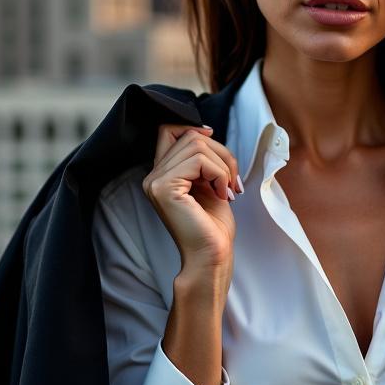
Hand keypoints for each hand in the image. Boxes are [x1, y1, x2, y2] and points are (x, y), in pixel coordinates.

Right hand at [141, 123, 239, 278]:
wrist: (211, 256)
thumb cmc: (212, 226)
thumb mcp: (208, 182)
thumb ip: (201, 158)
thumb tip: (204, 131)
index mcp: (161, 174)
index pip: (168, 130)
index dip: (193, 128)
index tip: (214, 141)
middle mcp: (153, 176)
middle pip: (190, 135)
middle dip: (221, 153)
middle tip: (231, 181)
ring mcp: (155, 181)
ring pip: (197, 144)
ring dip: (222, 165)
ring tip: (226, 190)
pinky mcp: (165, 187)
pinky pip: (199, 160)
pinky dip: (219, 174)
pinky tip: (221, 194)